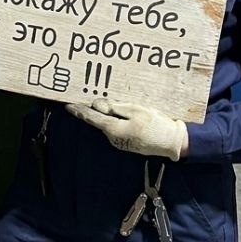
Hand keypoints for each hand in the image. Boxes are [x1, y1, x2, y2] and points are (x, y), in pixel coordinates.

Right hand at [26, 53, 69, 92]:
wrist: (37, 76)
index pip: (62, 71)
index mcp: (53, 70)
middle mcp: (52, 76)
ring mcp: (52, 81)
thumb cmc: (45, 70)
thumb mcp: (49, 65)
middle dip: (65, 78)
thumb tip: (55, 55)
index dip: (66, 72)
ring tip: (66, 83)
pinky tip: (64, 87)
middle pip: (62, 77)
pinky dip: (62, 88)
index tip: (68, 73)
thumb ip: (54, 60)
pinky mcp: (51, 86)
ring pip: (61, 83)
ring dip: (64, 83)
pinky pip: (58, 88)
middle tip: (67, 78)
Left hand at [65, 100, 187, 160]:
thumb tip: (97, 105)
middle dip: (98, 110)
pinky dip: (118, 121)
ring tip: (122, 106)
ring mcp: (120, 143)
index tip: (69, 106)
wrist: (171, 142)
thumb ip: (115, 107)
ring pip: (109, 125)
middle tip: (98, 98)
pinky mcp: (127, 143)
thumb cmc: (155, 124)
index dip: (80, 111)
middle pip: (100, 121)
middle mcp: (113, 138)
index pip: (92, 118)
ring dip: (110, 116)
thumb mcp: (135, 110)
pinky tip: (128, 116)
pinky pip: (117, 129)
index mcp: (113, 129)